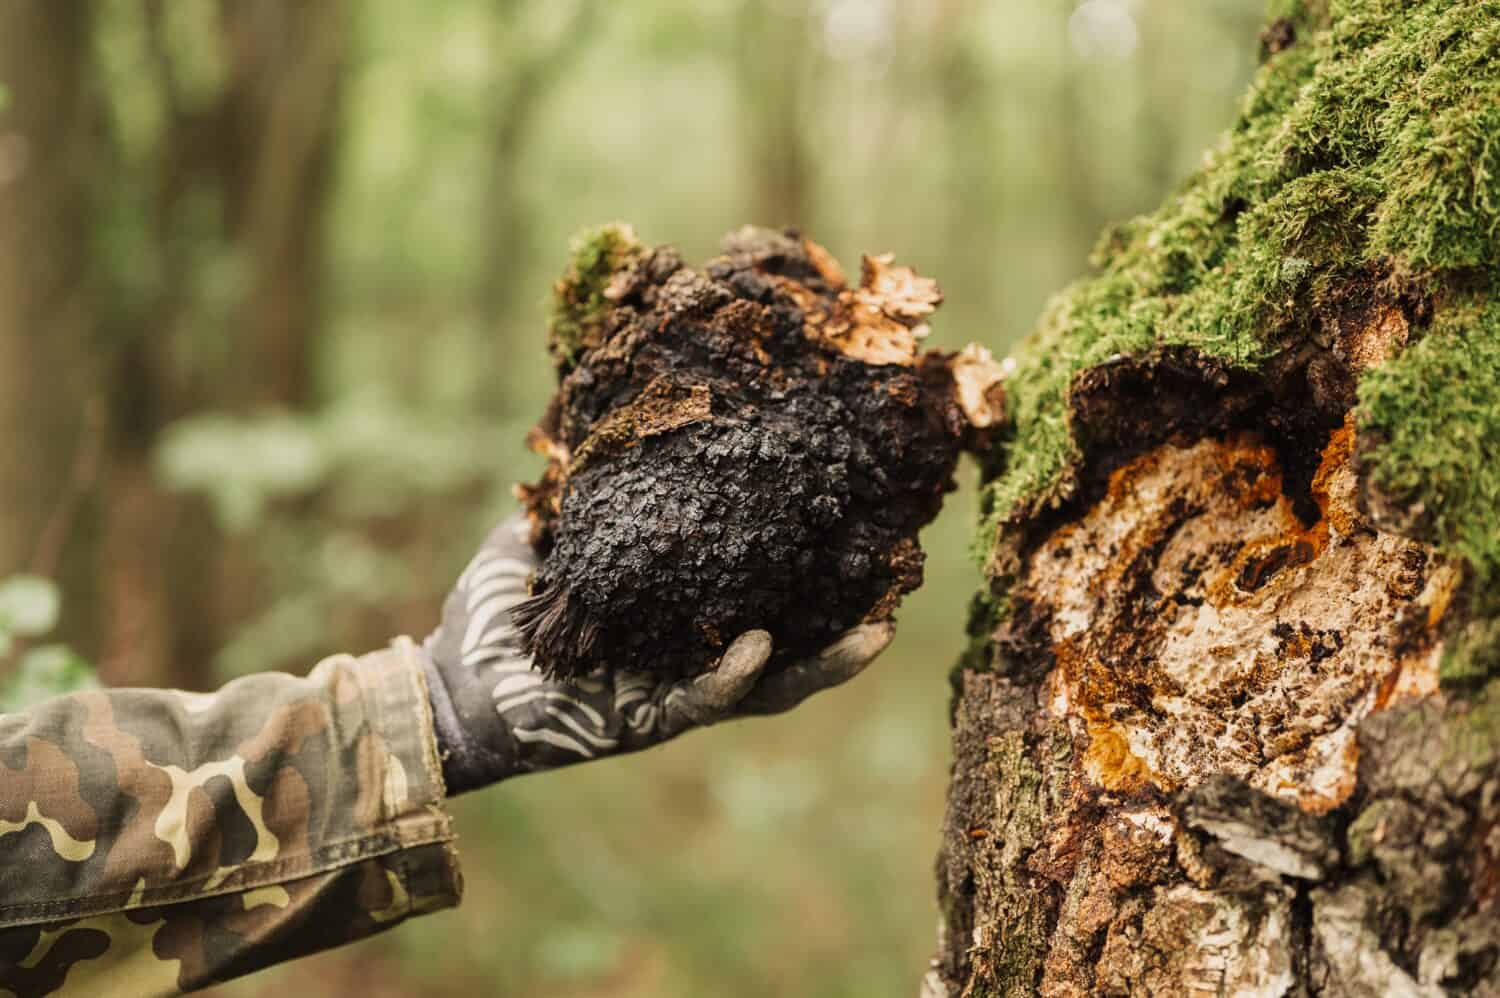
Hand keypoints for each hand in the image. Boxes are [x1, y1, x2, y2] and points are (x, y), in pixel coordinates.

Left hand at [420, 513, 894, 793]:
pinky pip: (705, 701)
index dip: (815, 566)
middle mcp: (695, 654)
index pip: (764, 589)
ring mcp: (678, 693)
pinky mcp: (649, 722)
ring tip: (875, 628)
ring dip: (827, 662)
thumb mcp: (556, 534)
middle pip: (793, 642)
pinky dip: (735, 675)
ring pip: (772, 685)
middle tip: (900, 583)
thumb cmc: (501, 610)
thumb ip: (591, 490)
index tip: (862, 521)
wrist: (451, 681)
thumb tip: (614, 418)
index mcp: (684, 612)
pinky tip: (761, 643)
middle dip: (850, 620)